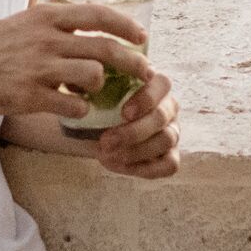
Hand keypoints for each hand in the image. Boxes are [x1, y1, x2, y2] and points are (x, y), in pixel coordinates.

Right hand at [0, 0, 146, 122]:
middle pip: (106, 48)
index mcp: (47, 16)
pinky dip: (80, 110)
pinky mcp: (28, 95)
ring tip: (92, 92)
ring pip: (93, 76)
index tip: (142, 37)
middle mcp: (47, 38)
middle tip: (144, 73)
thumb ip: (53, 23)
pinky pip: (71, 105)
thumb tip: (84, 23)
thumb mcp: (24, 21)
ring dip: (100, 87)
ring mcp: (39, 68)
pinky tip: (74, 110)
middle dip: (133, 63)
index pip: (100, 14)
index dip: (127, 26)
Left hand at [89, 58, 181, 179]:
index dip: (146, 99)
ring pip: (166, 140)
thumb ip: (93, 85)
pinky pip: (170, 164)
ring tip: (107, 155)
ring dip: (136, 151)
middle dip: (133, 132)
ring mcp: (172, 132)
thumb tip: (79, 83)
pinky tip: (118, 165)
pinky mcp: (170, 156)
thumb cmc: (98, 107)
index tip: (123, 113)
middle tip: (105, 141)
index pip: (162, 84)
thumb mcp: (95, 92)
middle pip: (161, 117)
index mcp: (154, 84)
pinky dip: (144, 168)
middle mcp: (168, 107)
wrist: (94, 132)